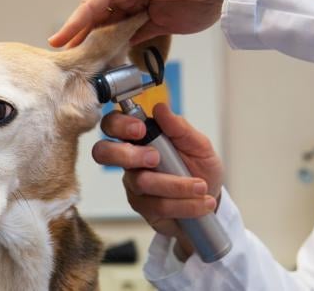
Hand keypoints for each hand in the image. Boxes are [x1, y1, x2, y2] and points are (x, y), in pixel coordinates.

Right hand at [48, 0, 222, 47]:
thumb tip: (90, 8)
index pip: (91, 6)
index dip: (73, 24)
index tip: (58, 41)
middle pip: (99, 21)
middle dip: (83, 38)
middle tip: (68, 56)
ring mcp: (141, 11)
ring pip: (113, 31)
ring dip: (100, 46)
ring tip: (85, 62)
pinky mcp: (155, 24)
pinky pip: (132, 38)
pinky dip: (121, 49)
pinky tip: (110, 60)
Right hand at [92, 103, 223, 256]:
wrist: (211, 200)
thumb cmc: (201, 169)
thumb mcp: (199, 145)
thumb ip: (180, 128)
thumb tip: (161, 108)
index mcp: (141, 138)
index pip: (113, 124)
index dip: (118, 125)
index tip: (140, 129)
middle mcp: (131, 160)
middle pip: (103, 152)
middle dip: (127, 154)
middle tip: (155, 158)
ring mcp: (133, 184)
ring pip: (141, 182)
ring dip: (176, 185)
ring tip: (200, 187)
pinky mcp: (142, 206)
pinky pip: (157, 205)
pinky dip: (184, 204)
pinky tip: (200, 203)